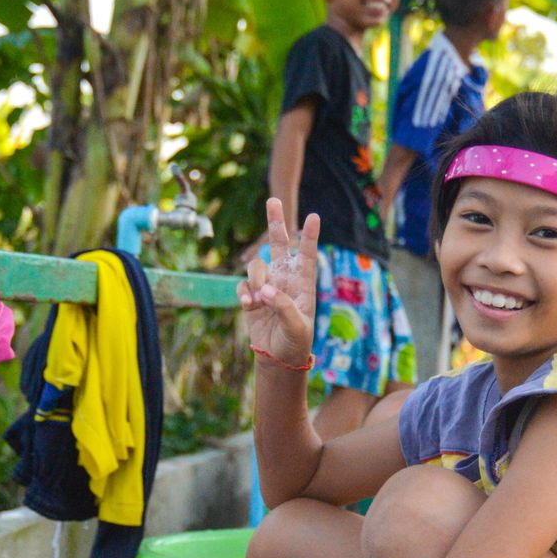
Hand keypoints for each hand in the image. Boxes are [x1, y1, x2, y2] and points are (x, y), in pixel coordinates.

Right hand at [237, 198, 318, 366]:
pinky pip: (243, 285)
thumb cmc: (295, 342)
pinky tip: (249, 306)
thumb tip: (264, 291)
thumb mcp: (297, 326)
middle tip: (274, 200)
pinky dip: (244, 293)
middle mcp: (285, 279)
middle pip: (278, 244)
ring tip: (258, 300)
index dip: (309, 237)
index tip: (314, 217)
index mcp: (303, 284)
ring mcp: (267, 286)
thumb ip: (283, 306)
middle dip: (276, 222)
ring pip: (256, 266)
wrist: (278, 357)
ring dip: (256, 279)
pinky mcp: (251, 296)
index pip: (307, 255)